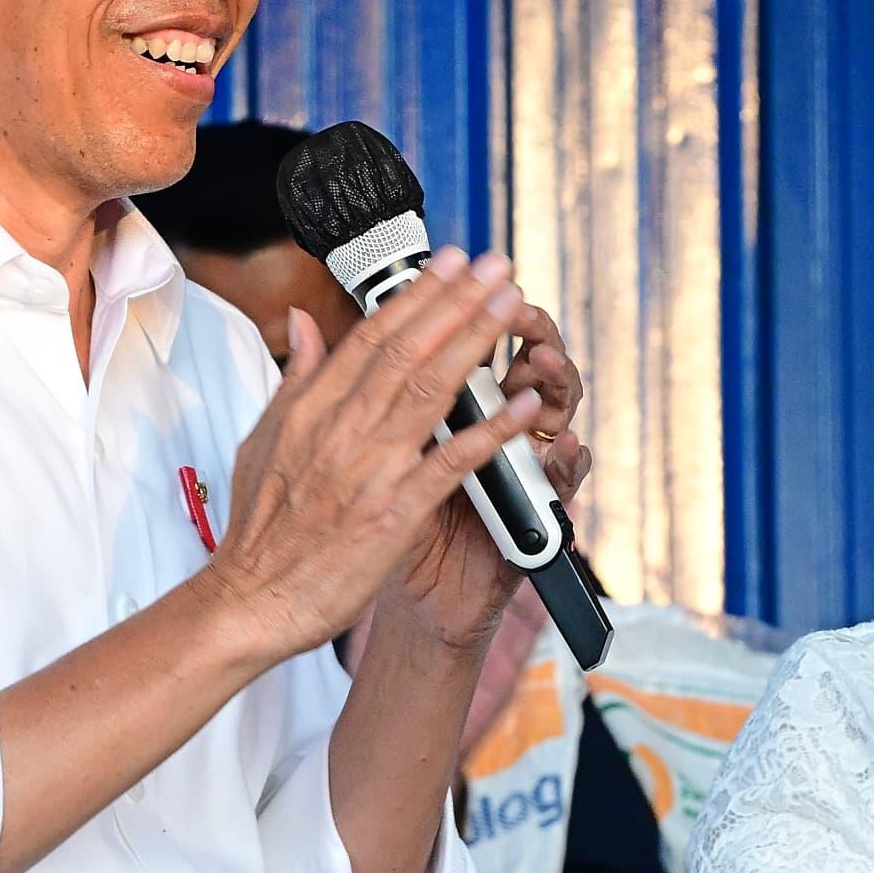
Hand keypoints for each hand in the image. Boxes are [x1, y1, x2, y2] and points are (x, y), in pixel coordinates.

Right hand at [207, 253, 550, 661]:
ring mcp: (371, 469)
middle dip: (458, 301)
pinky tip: (523, 404)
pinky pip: (451, 463)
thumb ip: (296, 379)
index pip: (373, 336)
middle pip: (409, 349)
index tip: (451, 261)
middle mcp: (343, 429)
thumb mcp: (264, 440)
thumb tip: (306, 323)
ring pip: (432, 390)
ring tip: (513, 306)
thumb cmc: (260, 531)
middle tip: (498, 266)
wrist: (251, 602)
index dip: (417, 294)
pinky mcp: (395, 513)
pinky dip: (490, 431)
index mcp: (313, 409)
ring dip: (478, 343)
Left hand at [378, 297, 590, 646]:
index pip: (471, 342)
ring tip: (543, 363)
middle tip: (516, 302)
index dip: (469, 307)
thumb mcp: (353, 448)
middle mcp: (493, 432)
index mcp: (452, 409)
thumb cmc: (374, 526)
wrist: (402, 601)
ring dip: (553, 385)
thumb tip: (308, 323)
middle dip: (524, 331)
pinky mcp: (535, 515)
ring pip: (554, 414)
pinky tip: (563, 443)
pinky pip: (558, 485)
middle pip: (524, 364)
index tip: (464, 271)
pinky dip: (564, 463)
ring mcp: (518, 470)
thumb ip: (344, 386)